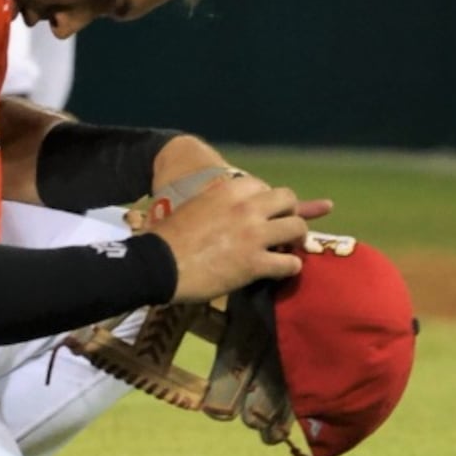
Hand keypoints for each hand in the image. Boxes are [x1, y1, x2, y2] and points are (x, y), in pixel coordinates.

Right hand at [150, 172, 325, 303]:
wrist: (158, 263)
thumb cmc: (168, 235)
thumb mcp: (194, 206)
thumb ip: (217, 205)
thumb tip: (223, 212)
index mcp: (228, 191)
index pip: (264, 185)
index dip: (267, 200)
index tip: (263, 213)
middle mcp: (247, 207)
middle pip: (288, 200)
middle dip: (290, 213)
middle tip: (283, 227)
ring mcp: (254, 235)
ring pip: (297, 228)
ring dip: (296, 239)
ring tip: (289, 248)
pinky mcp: (256, 263)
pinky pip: (291, 263)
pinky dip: (290, 267)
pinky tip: (282, 270)